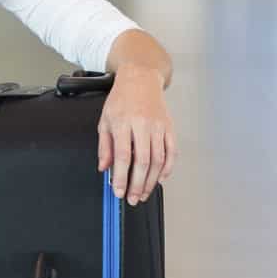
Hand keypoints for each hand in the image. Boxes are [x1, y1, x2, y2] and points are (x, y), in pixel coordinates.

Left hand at [96, 67, 175, 205]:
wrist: (141, 78)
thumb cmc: (121, 99)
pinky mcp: (169, 127)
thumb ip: (104, 146)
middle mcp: (142, 124)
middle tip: (133, 198)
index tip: (119, 191)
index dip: (121, 177)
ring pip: (159, 159)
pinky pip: (172, 151)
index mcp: (123, 122)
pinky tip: (161, 178)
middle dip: (138, 184)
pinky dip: (168, 168)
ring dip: (152, 180)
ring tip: (144, 193)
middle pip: (143, 161)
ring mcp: (158, 126)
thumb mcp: (105, 120)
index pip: (122, 156)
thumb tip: (104, 168)